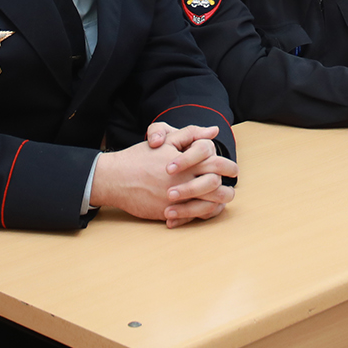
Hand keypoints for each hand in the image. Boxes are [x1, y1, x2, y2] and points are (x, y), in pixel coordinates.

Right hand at [91, 127, 236, 226]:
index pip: (217, 164)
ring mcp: (177, 198)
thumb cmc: (141, 157)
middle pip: (217, 186)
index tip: (232, 170)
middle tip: (230, 187)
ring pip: (208, 204)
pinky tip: (203, 210)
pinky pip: (192, 216)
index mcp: (186, 161)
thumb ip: (191, 134)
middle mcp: (184, 180)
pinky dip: (201, 214)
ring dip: (217, 203)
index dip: (228, 167)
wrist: (116, 178)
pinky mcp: (169, 211)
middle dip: (227, 188)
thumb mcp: (165, 140)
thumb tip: (213, 131)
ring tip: (219, 201)